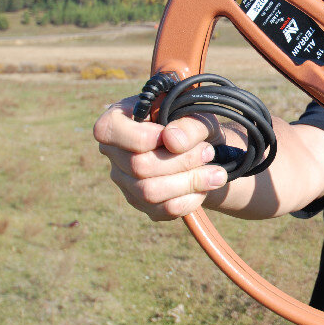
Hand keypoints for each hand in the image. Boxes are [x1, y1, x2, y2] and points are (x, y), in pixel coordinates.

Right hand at [93, 96, 228, 220]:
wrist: (206, 148)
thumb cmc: (195, 126)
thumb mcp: (200, 115)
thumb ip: (188, 124)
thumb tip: (173, 141)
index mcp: (119, 119)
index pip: (107, 130)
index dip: (140, 137)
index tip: (172, 136)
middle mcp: (115, 152)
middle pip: (138, 165)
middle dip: (182, 161)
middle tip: (208, 152)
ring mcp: (125, 181)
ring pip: (149, 191)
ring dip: (190, 182)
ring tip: (216, 172)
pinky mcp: (142, 203)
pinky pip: (162, 210)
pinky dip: (190, 199)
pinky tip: (207, 186)